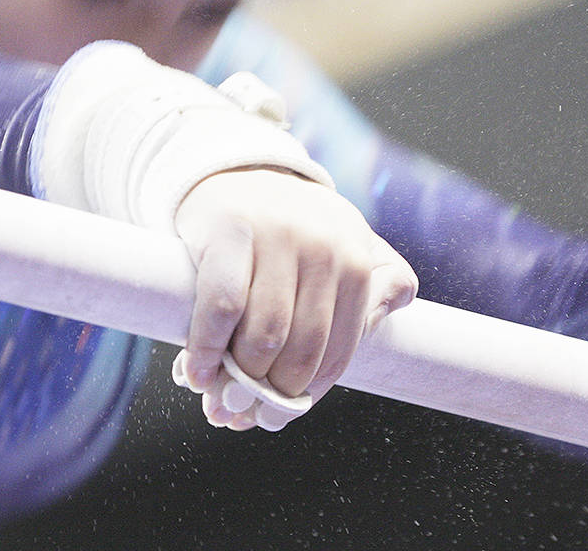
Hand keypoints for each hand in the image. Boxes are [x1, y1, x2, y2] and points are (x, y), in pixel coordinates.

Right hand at [171, 168, 416, 429]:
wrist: (235, 171)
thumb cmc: (294, 226)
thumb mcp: (347, 243)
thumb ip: (378, 280)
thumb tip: (390, 309)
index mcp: (356, 260)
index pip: (337, 350)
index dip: (306, 393)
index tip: (277, 415)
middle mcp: (323, 246)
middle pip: (302, 349)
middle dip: (271, 394)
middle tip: (244, 412)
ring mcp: (276, 236)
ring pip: (263, 335)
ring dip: (237, 379)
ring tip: (219, 397)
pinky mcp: (229, 231)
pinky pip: (221, 308)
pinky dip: (207, 350)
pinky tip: (196, 373)